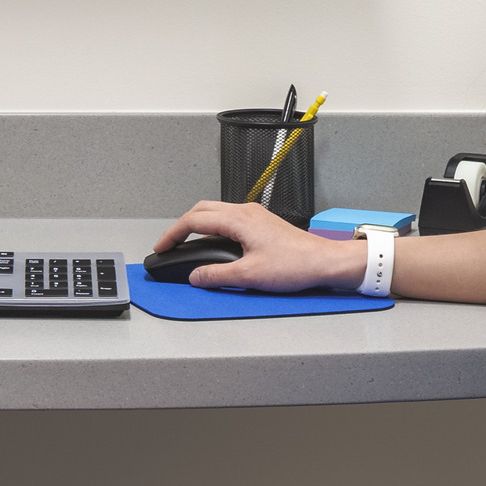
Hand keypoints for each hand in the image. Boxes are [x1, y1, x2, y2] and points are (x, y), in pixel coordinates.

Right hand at [152, 200, 363, 290]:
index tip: (160, 248)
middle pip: (201, 210)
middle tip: (169, 245)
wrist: (324, 262)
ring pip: (215, 212)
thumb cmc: (295, 265)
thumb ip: (217, 276)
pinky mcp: (262, 223)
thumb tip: (195, 276)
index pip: (193, 221)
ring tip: (187, 245)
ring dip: (197, 226)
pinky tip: (214, 246)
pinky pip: (229, 219)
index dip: (172, 234)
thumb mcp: (250, 275)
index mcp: (238, 220)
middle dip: (181, 226)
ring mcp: (255, 215)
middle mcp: (245, 212)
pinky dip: (213, 228)